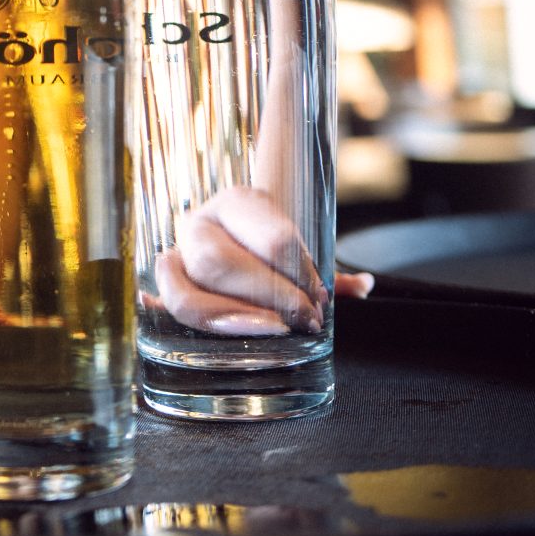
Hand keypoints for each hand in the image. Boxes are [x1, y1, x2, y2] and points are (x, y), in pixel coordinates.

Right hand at [154, 183, 372, 336]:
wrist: (238, 233)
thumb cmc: (275, 248)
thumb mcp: (304, 251)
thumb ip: (333, 274)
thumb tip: (365, 286)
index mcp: (237, 203)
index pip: (271, 240)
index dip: (300, 273)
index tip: (321, 295)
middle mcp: (198, 223)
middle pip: (219, 263)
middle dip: (267, 298)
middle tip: (305, 318)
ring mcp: (177, 256)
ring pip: (188, 293)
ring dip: (237, 317)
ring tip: (276, 329)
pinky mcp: (169, 286)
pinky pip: (170, 309)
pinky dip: (193, 321)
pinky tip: (231, 332)